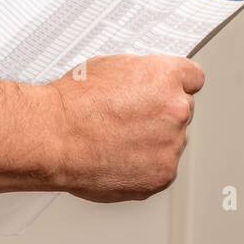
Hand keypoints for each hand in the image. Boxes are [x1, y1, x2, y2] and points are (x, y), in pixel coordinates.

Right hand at [46, 55, 204, 202]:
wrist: (51, 137)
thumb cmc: (70, 104)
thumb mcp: (106, 68)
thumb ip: (139, 76)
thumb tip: (146, 84)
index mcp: (165, 77)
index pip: (192, 79)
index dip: (174, 87)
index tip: (165, 94)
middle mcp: (176, 109)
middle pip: (182, 112)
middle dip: (160, 117)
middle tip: (127, 122)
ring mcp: (171, 145)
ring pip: (170, 143)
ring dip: (151, 144)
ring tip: (114, 143)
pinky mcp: (162, 175)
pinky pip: (160, 170)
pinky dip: (142, 169)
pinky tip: (116, 161)